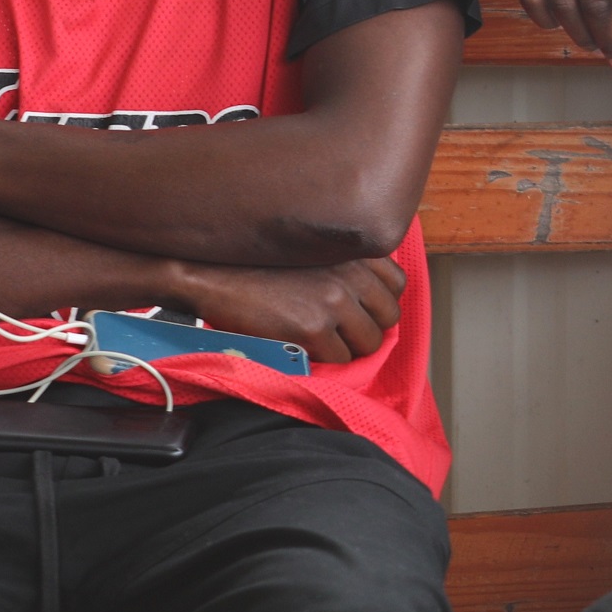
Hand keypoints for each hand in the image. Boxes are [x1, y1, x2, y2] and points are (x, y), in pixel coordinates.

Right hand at [165, 256, 407, 365]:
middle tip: (340, 332)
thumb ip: (345, 265)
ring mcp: (334, 301)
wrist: (213, 275)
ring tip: (322, 342)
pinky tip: (304, 347)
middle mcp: (351, 273)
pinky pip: (341, 359)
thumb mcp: (311, 251)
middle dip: (367, 328)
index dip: (378, 302)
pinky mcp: (314, 329)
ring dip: (349, 347)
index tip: (360, 309)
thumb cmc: (258, 265)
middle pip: (389, 317)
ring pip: (369, 342)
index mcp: (352, 252)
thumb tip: (370, 296)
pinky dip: (326, 360)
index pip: (397, 284)